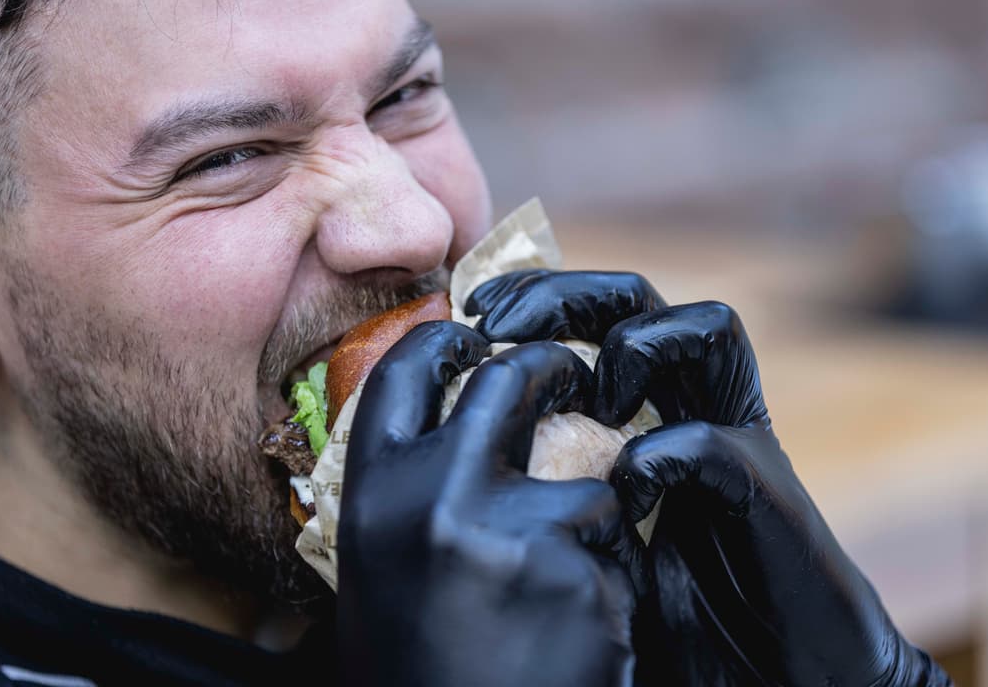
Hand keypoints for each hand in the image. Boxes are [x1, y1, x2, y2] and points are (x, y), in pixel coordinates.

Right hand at [337, 320, 636, 686]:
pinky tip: (576, 636)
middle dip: (556, 370)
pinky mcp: (579, 574)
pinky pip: (615, 549)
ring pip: (588, 476)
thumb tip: (445, 423)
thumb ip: (409, 497)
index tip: (477, 335)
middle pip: (512, 378)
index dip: (444, 340)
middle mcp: (434, 496)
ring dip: (591, 521)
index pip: (403, 372)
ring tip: (562, 588)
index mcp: (372, 495)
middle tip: (577, 381)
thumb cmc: (417, 672)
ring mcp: (510, 531)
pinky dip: (607, 583)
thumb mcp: (382, 575)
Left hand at [468, 271, 950, 686]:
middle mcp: (696, 400)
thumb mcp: (584, 516)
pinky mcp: (764, 496)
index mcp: (651, 400)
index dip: (535, 292)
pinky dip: (660, 457)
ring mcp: (737, 438)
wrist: (765, 668)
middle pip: (641, 296)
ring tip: (591, 402)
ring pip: (708, 329)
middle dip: (566, 294)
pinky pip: (715, 443)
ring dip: (638, 347)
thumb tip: (445, 443)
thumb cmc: (661, 594)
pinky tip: (622, 497)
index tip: (474, 311)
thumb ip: (543, 468)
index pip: (597, 306)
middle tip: (501, 326)